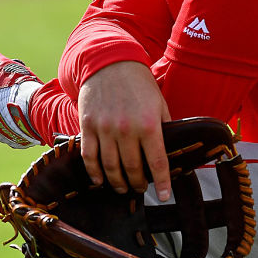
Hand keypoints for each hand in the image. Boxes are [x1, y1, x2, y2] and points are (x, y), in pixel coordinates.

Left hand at [0, 45, 43, 147]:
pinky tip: (29, 105)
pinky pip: (16, 123)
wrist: (34, 110)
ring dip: (11, 100)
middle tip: (17, 78)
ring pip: (3, 110)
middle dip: (3, 86)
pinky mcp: (12, 139)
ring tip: (25, 91)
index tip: (3, 67)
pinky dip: (21, 114)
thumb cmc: (12, 85)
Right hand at [77, 61, 172, 201]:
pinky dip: (94, 172)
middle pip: (132, 169)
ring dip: (117, 182)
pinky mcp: (88, 125)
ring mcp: (105, 128)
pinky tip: (100, 180)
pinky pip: (89, 156)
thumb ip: (164, 127)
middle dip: (138, 184)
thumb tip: (170, 150)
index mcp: (149, 124)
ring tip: (122, 188)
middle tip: (140, 188)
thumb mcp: (158, 102)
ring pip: (110, 167)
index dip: (162, 183)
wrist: (110, 62)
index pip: (158, 162)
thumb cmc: (138, 83)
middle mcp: (126, 129)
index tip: (164, 196)